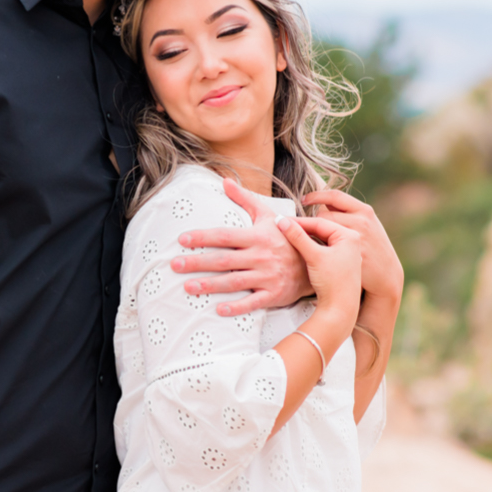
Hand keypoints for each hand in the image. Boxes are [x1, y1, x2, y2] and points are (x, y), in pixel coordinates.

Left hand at [170, 178, 313, 315]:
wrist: (316, 261)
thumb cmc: (287, 237)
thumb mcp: (268, 215)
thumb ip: (245, 199)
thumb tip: (224, 181)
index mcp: (257, 236)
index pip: (225, 236)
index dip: (203, 237)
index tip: (182, 239)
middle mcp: (261, 256)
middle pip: (224, 260)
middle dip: (198, 263)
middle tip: (174, 265)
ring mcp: (267, 277)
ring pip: (234, 282)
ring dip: (210, 286)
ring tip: (188, 287)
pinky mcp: (273, 294)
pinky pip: (253, 302)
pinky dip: (236, 307)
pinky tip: (218, 310)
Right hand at [277, 215, 363, 333]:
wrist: (341, 309)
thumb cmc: (334, 283)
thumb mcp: (314, 256)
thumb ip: (298, 237)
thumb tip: (283, 222)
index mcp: (349, 236)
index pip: (320, 222)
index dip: (299, 222)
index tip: (283, 221)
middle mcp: (351, 242)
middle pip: (321, 229)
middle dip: (302, 229)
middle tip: (284, 227)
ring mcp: (346, 253)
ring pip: (321, 239)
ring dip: (305, 238)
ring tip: (289, 237)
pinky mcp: (340, 263)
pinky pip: (323, 249)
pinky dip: (311, 247)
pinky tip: (300, 249)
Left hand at [301, 190, 403, 305]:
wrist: (386, 273)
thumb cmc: (372, 247)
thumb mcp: (366, 224)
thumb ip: (348, 213)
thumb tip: (324, 201)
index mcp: (364, 211)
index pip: (335, 196)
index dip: (316, 195)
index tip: (304, 199)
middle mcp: (361, 221)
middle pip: (324, 214)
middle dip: (314, 220)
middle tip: (308, 227)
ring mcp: (357, 238)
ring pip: (322, 230)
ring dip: (315, 233)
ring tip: (317, 241)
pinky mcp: (351, 254)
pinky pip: (324, 246)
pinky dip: (317, 247)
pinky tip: (318, 252)